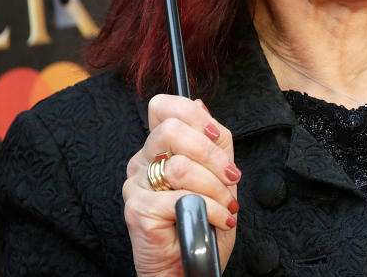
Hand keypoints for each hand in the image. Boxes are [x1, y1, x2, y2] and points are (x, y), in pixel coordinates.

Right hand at [123, 95, 239, 276]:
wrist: (191, 267)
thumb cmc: (202, 224)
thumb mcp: (218, 175)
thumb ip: (213, 141)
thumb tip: (201, 106)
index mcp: (158, 148)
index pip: (162, 107)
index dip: (193, 115)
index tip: (216, 136)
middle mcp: (141, 162)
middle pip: (171, 129)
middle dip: (211, 154)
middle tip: (231, 177)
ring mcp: (136, 185)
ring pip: (179, 166)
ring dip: (215, 189)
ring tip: (226, 207)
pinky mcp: (138, 209)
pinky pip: (180, 198)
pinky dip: (211, 210)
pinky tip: (219, 219)